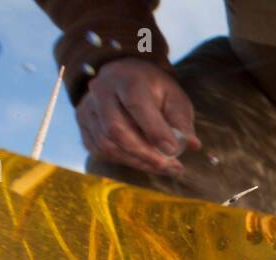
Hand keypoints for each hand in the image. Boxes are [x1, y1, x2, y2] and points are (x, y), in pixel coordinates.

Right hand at [76, 59, 199, 176]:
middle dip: (145, 154)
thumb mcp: (174, 97)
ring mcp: (88, 108)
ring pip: (107, 144)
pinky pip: (100, 150)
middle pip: (116, 130)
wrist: (124, 76)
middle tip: (170, 166)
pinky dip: (124, 161)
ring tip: (162, 167)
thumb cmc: (154, 90)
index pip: (136, 105)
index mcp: (127, 79)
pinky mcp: (83, 124)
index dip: (155, 131)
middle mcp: (101, 91)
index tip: (173, 151)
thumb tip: (192, 145)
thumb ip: (182, 120)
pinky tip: (144, 162)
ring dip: (137, 161)